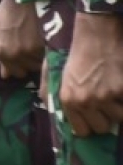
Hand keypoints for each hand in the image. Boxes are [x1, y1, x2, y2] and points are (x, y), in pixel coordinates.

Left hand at [0, 0, 45, 82]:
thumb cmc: (7, 14)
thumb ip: (2, 56)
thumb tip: (5, 76)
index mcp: (2, 52)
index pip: (14, 73)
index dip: (18, 68)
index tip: (21, 62)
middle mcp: (17, 55)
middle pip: (28, 70)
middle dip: (29, 64)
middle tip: (31, 53)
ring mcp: (33, 51)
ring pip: (40, 64)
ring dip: (39, 59)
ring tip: (39, 46)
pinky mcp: (46, 45)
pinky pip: (49, 57)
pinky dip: (48, 53)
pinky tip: (45, 43)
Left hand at [61, 11, 122, 137]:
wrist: (96, 33)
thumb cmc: (74, 51)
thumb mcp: (54, 72)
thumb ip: (49, 93)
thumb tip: (54, 114)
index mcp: (68, 99)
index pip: (82, 131)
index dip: (88, 125)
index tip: (92, 118)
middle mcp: (86, 101)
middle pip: (102, 128)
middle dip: (105, 118)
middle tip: (105, 105)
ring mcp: (107, 96)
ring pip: (119, 119)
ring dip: (118, 110)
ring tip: (114, 95)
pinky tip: (120, 87)